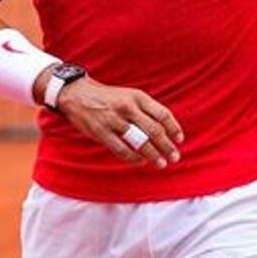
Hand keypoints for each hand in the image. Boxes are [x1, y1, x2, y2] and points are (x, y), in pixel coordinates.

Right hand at [54, 77, 183, 168]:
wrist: (77, 93)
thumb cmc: (107, 97)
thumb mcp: (128, 95)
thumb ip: (145, 109)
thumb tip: (165, 129)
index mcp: (137, 96)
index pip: (162, 114)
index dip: (174, 128)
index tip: (179, 140)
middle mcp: (127, 107)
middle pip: (154, 130)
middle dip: (167, 146)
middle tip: (175, 157)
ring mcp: (113, 119)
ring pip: (140, 141)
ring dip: (153, 155)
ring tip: (161, 163)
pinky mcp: (101, 131)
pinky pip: (122, 149)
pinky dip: (134, 158)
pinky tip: (140, 161)